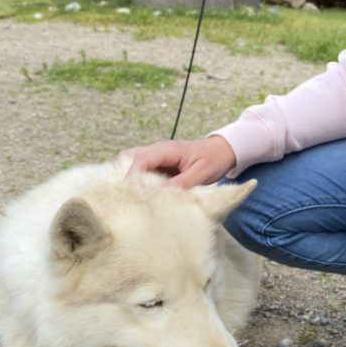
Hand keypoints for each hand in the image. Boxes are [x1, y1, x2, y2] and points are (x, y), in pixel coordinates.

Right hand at [119, 135, 236, 187]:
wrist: (222, 151)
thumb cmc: (213, 160)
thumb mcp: (202, 173)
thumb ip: (182, 183)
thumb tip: (161, 193)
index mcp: (168, 149)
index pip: (141, 159)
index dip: (132, 176)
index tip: (132, 195)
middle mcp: (158, 150)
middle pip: (128, 157)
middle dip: (123, 175)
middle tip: (126, 195)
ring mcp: (156, 156)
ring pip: (132, 162)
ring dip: (129, 177)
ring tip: (130, 197)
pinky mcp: (158, 164)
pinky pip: (141, 169)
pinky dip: (137, 180)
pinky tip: (140, 195)